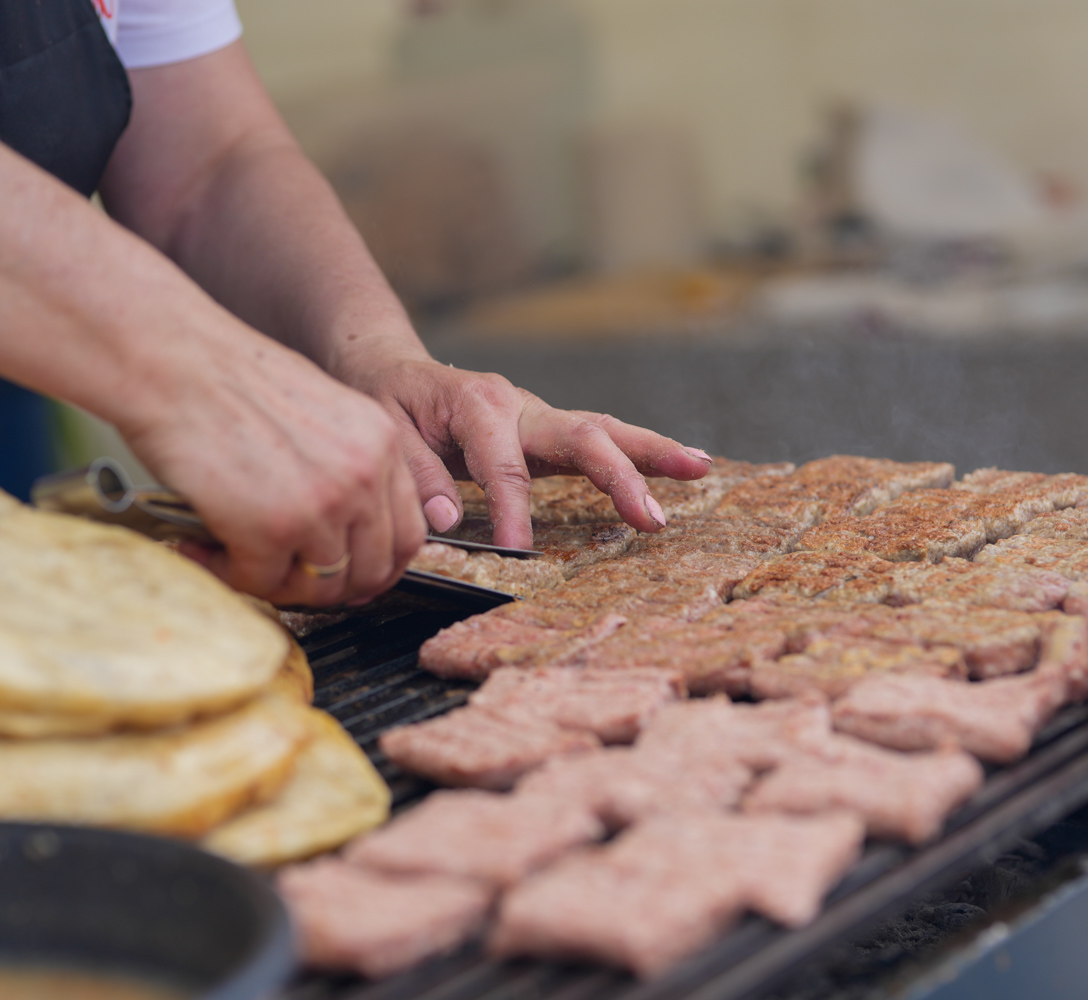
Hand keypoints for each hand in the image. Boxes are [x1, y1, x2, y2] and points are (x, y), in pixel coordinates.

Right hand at [120, 335, 426, 607]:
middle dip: (328, 587)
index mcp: (382, 444)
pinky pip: (264, 582)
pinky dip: (230, 574)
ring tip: (234, 557)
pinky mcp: (274, 528)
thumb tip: (345, 534)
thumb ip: (346, 467)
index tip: (348, 578)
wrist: (172, 359)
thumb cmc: (228, 381)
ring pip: (321, 587)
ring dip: (276, 582)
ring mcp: (323, 505)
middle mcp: (365, 475)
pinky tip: (202, 547)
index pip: (409, 534)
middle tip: (285, 578)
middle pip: (372, 571)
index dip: (377, 568)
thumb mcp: (322, 415)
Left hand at [348, 358, 713, 547]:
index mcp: (477, 404)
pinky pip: (602, 439)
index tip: (516, 552)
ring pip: (604, 430)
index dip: (511, 511)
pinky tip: (687, 465)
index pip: (504, 465)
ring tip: (700, 469)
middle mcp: (519, 404)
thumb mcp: (386, 435)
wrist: (393, 372)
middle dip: (619, 476)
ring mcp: (540, 415)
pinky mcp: (550, 430)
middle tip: (651, 517)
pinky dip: (644, 453)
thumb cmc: (388, 404)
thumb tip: (444, 521)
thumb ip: (418, 477)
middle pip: (581, 435)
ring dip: (653, 453)